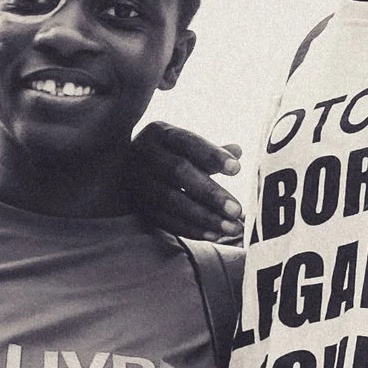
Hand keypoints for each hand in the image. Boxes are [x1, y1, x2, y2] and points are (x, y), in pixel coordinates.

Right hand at [130, 122, 244, 240]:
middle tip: (237, 210)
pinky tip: (214, 234)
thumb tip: (237, 151)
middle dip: (210, 193)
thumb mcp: (186, 146)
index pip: (187, 142)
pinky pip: (164, 219)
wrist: (129, 167)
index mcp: (160, 133)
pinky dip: (190, 228)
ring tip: (232, 227)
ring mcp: (138, 181)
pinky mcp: (138, 204)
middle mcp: (144, 154)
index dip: (212, 155)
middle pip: (178, 172)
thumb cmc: (170, 153)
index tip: (237, 169)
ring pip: (171, 199)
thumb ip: (211, 151)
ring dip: (204, 216)